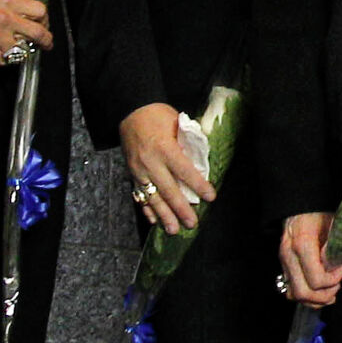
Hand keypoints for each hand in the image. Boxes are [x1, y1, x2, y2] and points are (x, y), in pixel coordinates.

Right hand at [0, 0, 51, 66]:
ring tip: (15, 50)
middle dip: (46, 42)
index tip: (44, 26)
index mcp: (10, 2)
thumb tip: (29, 21)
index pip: (41, 11)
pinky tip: (0, 55)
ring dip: (20, 52)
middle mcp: (6, 19)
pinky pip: (3, 61)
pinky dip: (4, 60)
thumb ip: (13, 9)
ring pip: (21, 50)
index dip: (45, 20)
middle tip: (46, 46)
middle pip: (39, 33)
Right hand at [120, 102, 215, 234]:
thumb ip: (188, 142)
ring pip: (153, 198)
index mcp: (164, 148)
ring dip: (164, 216)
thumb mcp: (177, 123)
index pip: (184, 170)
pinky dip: (147, 209)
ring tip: (174, 230)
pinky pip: (139, 196)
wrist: (130, 112)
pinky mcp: (132, 175)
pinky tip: (154, 221)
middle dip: (181, 209)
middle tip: (192, 224)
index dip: (198, 185)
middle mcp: (150, 163)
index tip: (210, 197)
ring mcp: (139, 171)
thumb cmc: (158, 115)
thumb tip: (203, 160)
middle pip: (168, 190)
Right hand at [279, 211, 341, 304]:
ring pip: (294, 295)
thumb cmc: (321, 211)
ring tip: (331, 293)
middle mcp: (289, 255)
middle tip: (338, 285)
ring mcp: (284, 262)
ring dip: (314, 300)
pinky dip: (305, 296)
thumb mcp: (337, 223)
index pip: (315, 277)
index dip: (332, 280)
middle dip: (324, 295)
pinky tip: (320, 292)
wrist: (303, 204)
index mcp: (302, 243)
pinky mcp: (284, 266)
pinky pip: (291, 290)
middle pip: (303, 291)